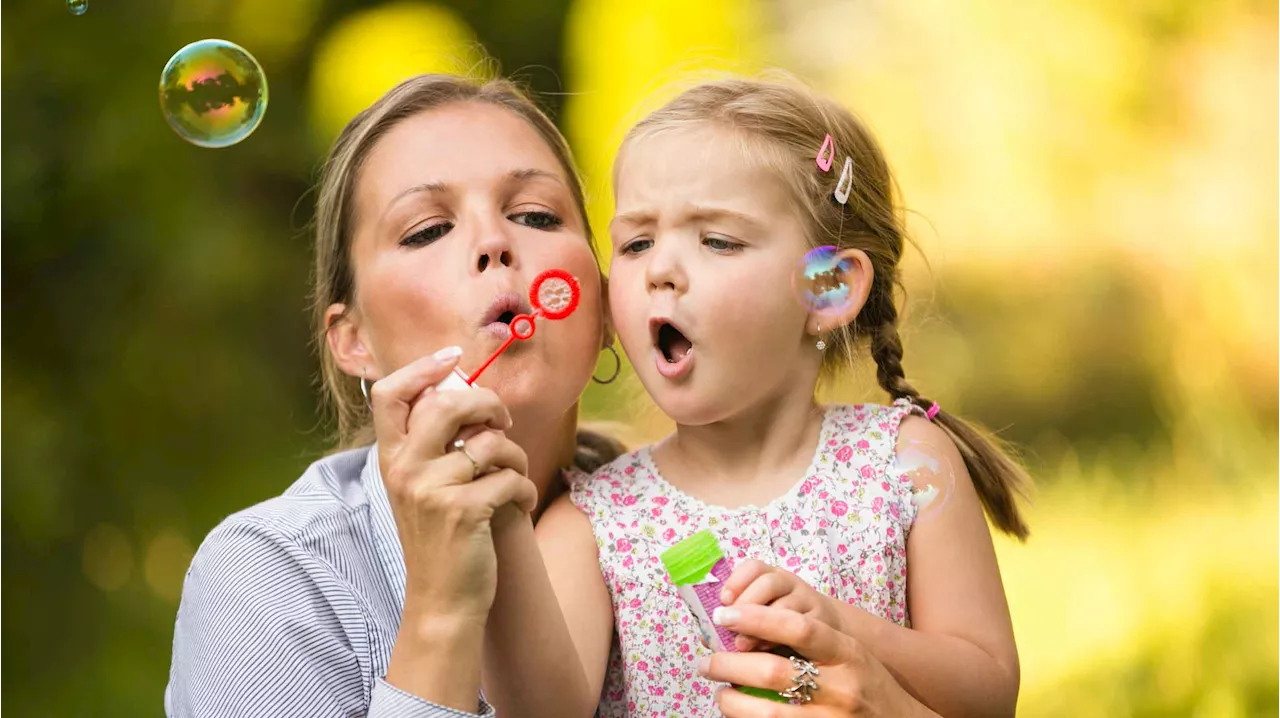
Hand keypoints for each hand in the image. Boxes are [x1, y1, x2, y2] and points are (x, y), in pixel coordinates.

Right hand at [371, 349, 535, 624]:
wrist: (441, 599)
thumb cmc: (439, 536)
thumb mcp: (421, 486)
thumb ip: (431, 443)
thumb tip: (463, 392)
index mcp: (390, 458)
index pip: (389, 394)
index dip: (422, 367)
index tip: (453, 358)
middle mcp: (403, 469)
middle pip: (449, 403)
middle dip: (489, 404)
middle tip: (503, 422)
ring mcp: (431, 489)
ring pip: (491, 442)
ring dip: (516, 455)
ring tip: (515, 473)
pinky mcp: (463, 511)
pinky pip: (510, 477)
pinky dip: (525, 489)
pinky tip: (521, 502)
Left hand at [700, 604, 934, 716]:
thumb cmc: (868, 684)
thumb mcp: (850, 654)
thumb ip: (811, 641)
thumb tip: (749, 626)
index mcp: (847, 654)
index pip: (798, 628)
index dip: (757, 618)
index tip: (725, 614)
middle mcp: (841, 689)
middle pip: (774, 672)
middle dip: (730, 664)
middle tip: (707, 661)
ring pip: (767, 714)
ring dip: (733, 703)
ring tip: (720, 694)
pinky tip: (737, 714)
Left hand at [721, 560, 844, 650]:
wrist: (828, 634)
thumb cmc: (782, 628)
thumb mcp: (759, 619)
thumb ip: (736, 624)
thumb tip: (707, 639)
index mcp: (771, 578)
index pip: (755, 567)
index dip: (737, 580)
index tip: (723, 600)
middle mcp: (790, 585)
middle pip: (769, 583)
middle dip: (746, 604)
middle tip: (728, 625)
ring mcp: (807, 602)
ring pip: (785, 605)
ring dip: (760, 625)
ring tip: (742, 644)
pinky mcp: (822, 623)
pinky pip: (802, 626)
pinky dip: (780, 639)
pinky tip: (767, 651)